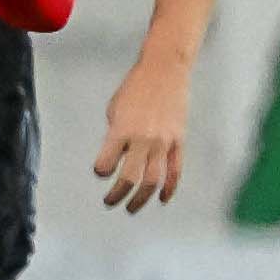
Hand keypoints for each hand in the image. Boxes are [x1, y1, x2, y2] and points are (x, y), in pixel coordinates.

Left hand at [94, 55, 191, 212]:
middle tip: (110, 202)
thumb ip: (115, 134)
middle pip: (130, 178)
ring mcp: (163, 142)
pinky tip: (162, 198)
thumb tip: (115, 156)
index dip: (101, 171)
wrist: (165, 71)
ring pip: (153, 180)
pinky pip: (175, 170)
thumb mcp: (114, 108)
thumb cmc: (134, 88)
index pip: (106, 164)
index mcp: (121, 131)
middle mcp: (143, 140)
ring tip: (132, 208)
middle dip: (117, 194)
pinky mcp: (179, 141)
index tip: (100, 172)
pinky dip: (169, 187)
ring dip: (141, 198)